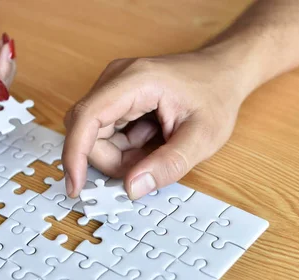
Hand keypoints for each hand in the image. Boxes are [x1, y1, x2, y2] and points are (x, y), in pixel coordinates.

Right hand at [61, 51, 244, 199]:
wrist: (223, 72)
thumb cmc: (215, 96)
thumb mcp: (202, 138)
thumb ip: (169, 164)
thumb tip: (132, 188)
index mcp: (135, 81)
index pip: (87, 117)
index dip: (75, 154)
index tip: (76, 186)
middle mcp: (117, 79)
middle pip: (88, 131)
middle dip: (112, 160)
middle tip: (147, 166)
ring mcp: (114, 86)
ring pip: (95, 136)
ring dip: (121, 155)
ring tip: (157, 147)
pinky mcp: (117, 98)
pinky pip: (106, 132)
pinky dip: (125, 147)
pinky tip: (152, 138)